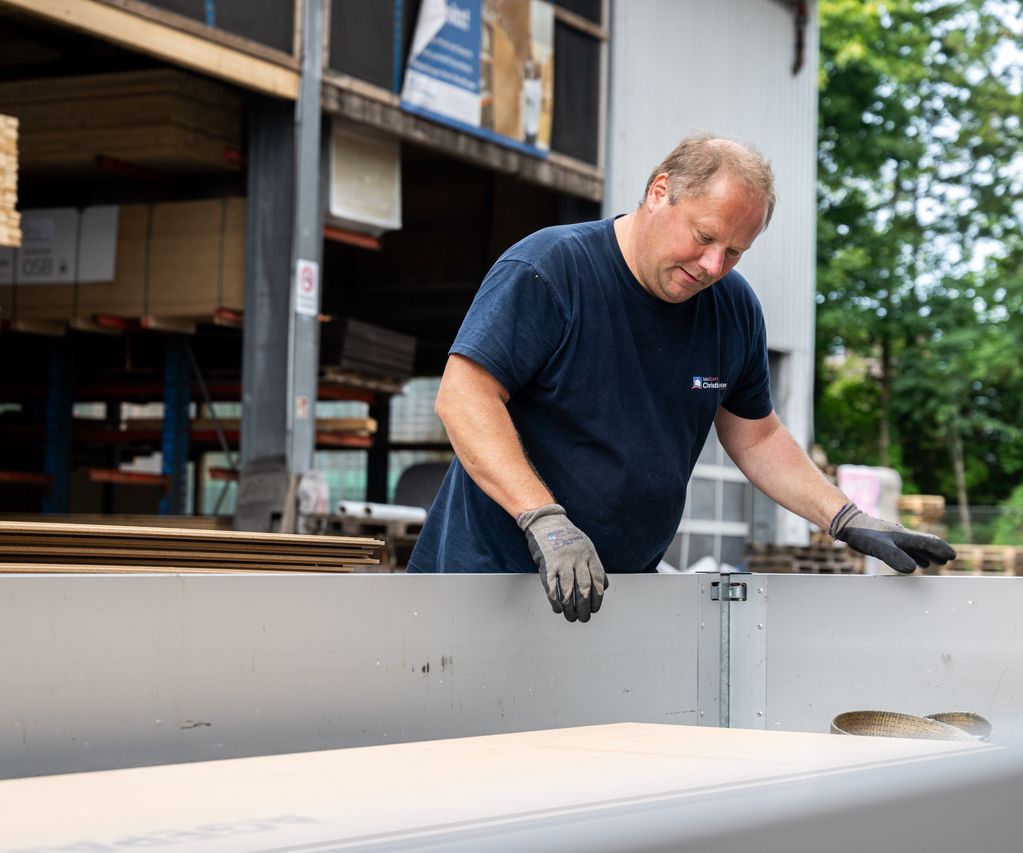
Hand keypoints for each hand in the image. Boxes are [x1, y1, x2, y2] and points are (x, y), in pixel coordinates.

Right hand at [517, 503, 607, 622]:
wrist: (546, 521)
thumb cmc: (567, 536)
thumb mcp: (586, 546)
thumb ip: (594, 565)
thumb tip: (603, 585)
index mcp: (589, 555)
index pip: (598, 581)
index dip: (598, 598)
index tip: (595, 608)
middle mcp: (577, 559)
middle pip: (584, 589)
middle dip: (585, 607)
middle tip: (584, 618)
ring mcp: (562, 562)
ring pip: (569, 591)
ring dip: (570, 608)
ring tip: (571, 617)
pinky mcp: (547, 565)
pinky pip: (552, 587)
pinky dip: (555, 601)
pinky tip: (558, 609)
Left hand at [830, 502, 955, 573]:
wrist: (847, 524)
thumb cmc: (863, 534)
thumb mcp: (880, 547)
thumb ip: (895, 557)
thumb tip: (912, 569)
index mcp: (905, 537)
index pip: (929, 542)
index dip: (941, 549)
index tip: (952, 556)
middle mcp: (902, 536)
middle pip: (924, 544)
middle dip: (936, 552)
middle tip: (947, 559)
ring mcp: (893, 538)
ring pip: (914, 547)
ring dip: (926, 554)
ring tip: (934, 562)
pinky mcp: (884, 541)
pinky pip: (903, 549)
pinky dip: (912, 555)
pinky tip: (911, 560)